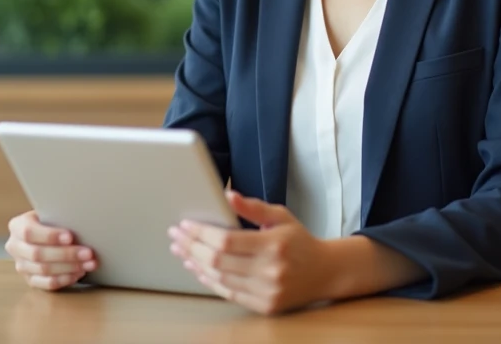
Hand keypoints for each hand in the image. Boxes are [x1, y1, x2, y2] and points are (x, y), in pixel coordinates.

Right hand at [5, 210, 97, 290]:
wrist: (48, 232)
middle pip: (38, 254)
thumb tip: (80, 224)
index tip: (70, 237)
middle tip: (88, 253)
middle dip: (66, 254)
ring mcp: (21, 265)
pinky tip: (79, 273)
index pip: (29, 232)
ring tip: (89, 263)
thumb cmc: (53, 219)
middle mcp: (15, 247)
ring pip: (44, 270)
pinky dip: (65, 279)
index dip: (50, 236)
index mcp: (17, 226)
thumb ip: (59, 217)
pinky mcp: (30, 280)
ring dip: (70, 268)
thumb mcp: (52, 212)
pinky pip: (47, 283)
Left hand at [168, 190, 336, 314]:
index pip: (227, 240)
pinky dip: (209, 280)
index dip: (201, 233)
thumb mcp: (281, 216)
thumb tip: (228, 195)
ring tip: (181, 250)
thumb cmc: (299, 241)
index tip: (185, 224)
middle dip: (191, 246)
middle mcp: (270, 270)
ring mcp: (267, 291)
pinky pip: (229, 293)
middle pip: (218, 260)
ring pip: (220, 278)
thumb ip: (253, 207)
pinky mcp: (265, 305)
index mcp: (274, 244)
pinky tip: (197, 268)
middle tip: (176, 236)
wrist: (325, 272)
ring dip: (196, 264)